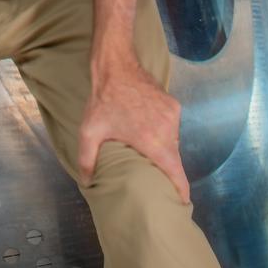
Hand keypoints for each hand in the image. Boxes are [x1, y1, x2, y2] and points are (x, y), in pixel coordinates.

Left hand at [78, 59, 189, 203]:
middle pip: (174, 157)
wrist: (116, 65)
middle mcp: (168, 130)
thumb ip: (87, 159)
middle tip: (153, 174)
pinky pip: (172, 125)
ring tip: (147, 148)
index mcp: (153, 142)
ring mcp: (173, 115)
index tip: (181, 202)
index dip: (181, 190)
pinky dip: (163, 130)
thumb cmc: (103, 100)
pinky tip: (148, 128)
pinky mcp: (173, 103)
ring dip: (163, 146)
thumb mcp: (89, 131)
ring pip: (173, 140)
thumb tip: (87, 182)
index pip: (177, 173)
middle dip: (166, 168)